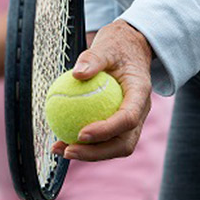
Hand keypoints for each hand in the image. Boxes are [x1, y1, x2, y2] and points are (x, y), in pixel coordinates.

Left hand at [50, 20, 152, 160]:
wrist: (130, 49)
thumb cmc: (118, 46)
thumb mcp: (106, 45)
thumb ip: (93, 58)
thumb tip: (76, 74)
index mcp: (141, 93)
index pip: (128, 118)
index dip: (107, 130)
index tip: (81, 133)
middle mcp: (139, 112)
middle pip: (123, 143)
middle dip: (96, 153)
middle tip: (68, 150)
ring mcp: (131, 122)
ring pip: (113, 146)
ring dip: (88, 154)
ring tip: (59, 149)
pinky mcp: (119, 125)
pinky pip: (102, 139)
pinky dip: (83, 144)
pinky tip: (58, 141)